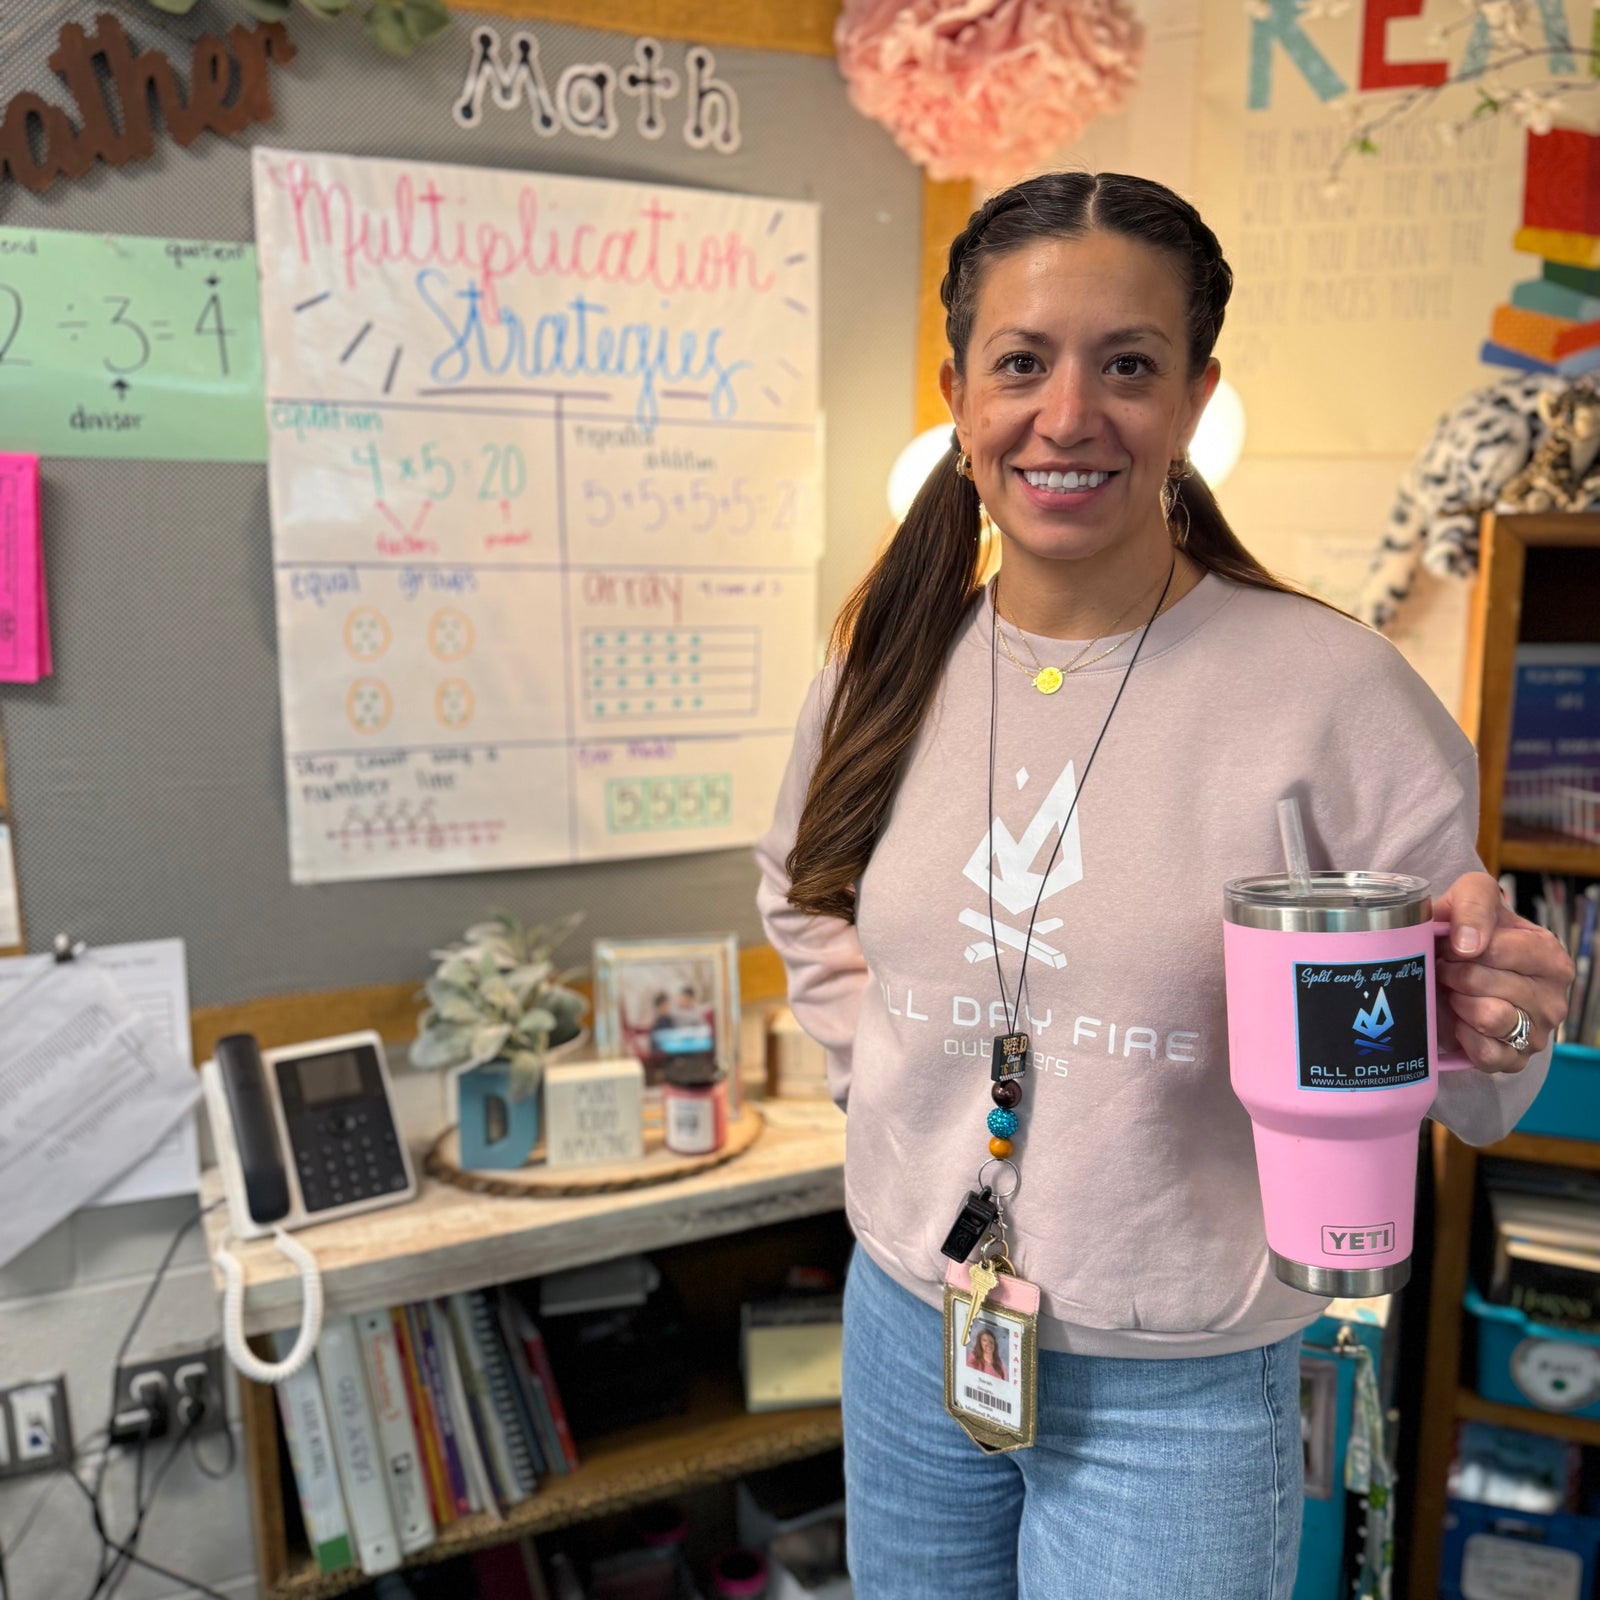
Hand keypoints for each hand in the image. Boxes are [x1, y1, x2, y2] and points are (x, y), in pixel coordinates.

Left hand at [1435, 871, 1573, 1073]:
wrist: (1450, 968)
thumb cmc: (1466, 931)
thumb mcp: (1470, 896)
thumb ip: (1473, 904)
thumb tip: (1469, 945)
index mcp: (1549, 956)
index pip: (1501, 950)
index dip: (1462, 947)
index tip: (1450, 945)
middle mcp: (1553, 997)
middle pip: (1488, 984)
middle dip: (1454, 974)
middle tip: (1446, 970)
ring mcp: (1537, 1032)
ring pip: (1491, 1019)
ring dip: (1460, 1003)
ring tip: (1455, 993)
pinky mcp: (1516, 1061)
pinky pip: (1488, 1054)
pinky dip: (1464, 1038)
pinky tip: (1460, 1021)